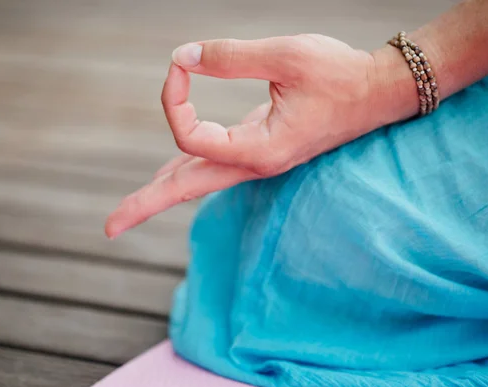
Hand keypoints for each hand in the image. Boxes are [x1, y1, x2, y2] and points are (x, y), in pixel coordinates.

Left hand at [106, 34, 395, 238]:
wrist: (379, 92)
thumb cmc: (341, 74)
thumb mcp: (286, 56)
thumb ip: (231, 57)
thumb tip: (184, 57)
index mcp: (259, 150)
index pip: (190, 136)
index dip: (174, 97)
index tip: (181, 62)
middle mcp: (254, 164)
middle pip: (186, 189)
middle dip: (146, 204)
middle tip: (109, 229)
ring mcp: (256, 159)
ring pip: (197, 180)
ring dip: (161, 190)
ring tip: (128, 211)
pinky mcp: (260, 148)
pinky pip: (212, 162)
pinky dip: (184, 165)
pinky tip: (168, 170)